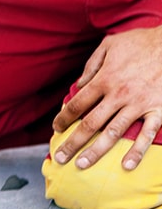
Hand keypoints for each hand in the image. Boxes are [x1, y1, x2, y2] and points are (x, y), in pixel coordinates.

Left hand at [52, 26, 161, 169]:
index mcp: (104, 79)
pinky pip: (147, 134)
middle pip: (89, 124)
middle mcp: (118, 94)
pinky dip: (137, 151)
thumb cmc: (142, 41)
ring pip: (112, 133)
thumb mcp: (111, 44)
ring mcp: (139, 104)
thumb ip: (92, 65)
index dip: (63, 119)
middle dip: (72, 142)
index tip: (56, 129)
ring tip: (81, 165)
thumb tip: (78, 85)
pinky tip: (126, 166)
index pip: (76, 105)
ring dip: (96, 151)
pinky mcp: (160, 109)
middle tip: (60, 158)